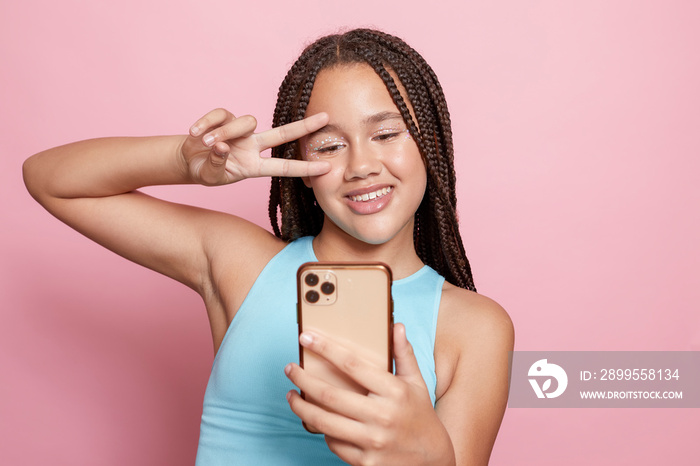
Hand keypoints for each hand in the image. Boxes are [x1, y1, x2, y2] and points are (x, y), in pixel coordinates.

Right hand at [181, 108, 330, 184]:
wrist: (187, 160)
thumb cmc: (205, 171)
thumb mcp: (211, 176)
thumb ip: (217, 164)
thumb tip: (221, 146)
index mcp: (254, 166)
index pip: (284, 167)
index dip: (305, 168)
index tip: (327, 168)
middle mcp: (252, 147)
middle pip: (283, 134)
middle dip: (304, 126)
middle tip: (326, 117)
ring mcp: (240, 131)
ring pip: (246, 122)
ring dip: (225, 132)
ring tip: (205, 143)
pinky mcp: (224, 118)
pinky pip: (221, 115)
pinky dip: (207, 123)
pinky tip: (196, 133)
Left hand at [285, 324, 455, 465]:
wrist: (433, 463)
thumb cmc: (421, 417)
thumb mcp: (417, 384)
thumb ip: (404, 355)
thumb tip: (397, 326)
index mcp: (394, 392)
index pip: (352, 364)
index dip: (326, 348)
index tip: (307, 337)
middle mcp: (382, 416)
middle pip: (330, 395)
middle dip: (303, 380)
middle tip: (290, 369)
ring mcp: (373, 442)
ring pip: (324, 422)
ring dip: (301, 408)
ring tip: (291, 396)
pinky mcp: (365, 463)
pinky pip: (333, 443)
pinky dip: (322, 431)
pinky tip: (317, 421)